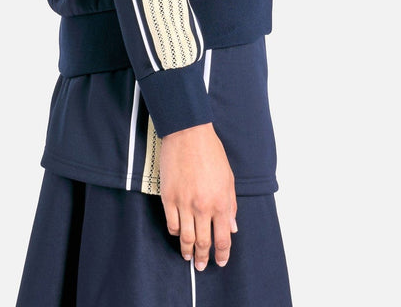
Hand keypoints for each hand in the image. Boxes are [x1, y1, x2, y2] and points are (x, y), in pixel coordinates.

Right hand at [159, 122, 238, 270]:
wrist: (188, 134)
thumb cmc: (211, 152)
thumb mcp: (228, 178)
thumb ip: (231, 204)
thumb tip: (232, 227)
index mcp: (220, 202)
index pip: (222, 238)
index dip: (222, 254)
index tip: (221, 261)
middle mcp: (202, 206)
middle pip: (203, 242)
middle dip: (204, 258)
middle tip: (202, 266)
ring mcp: (184, 203)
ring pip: (185, 237)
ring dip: (187, 251)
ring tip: (188, 257)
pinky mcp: (168, 197)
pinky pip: (171, 222)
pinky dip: (174, 232)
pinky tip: (177, 234)